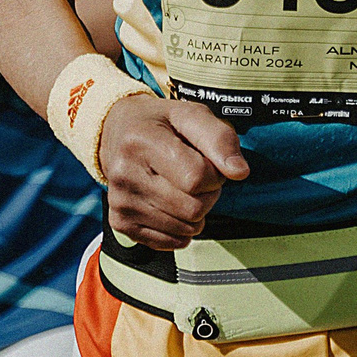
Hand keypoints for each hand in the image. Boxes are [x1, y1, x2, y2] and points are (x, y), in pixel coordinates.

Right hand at [99, 96, 247, 250]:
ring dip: (195, 212)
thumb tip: (239, 172)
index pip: (196, 178)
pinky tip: (171, 205)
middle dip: (207, 194)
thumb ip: (219, 139)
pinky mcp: (121, 223)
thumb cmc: (159, 123)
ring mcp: (121, 202)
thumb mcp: (191, 114)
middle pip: (193, 208)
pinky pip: (170, 243)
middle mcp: (125, 174)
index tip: (206, 161)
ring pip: (185, 229)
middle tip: (196, 176)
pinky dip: (180, 229)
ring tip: (181, 187)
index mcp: (141, 141)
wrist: (117, 132)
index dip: (214, 174)